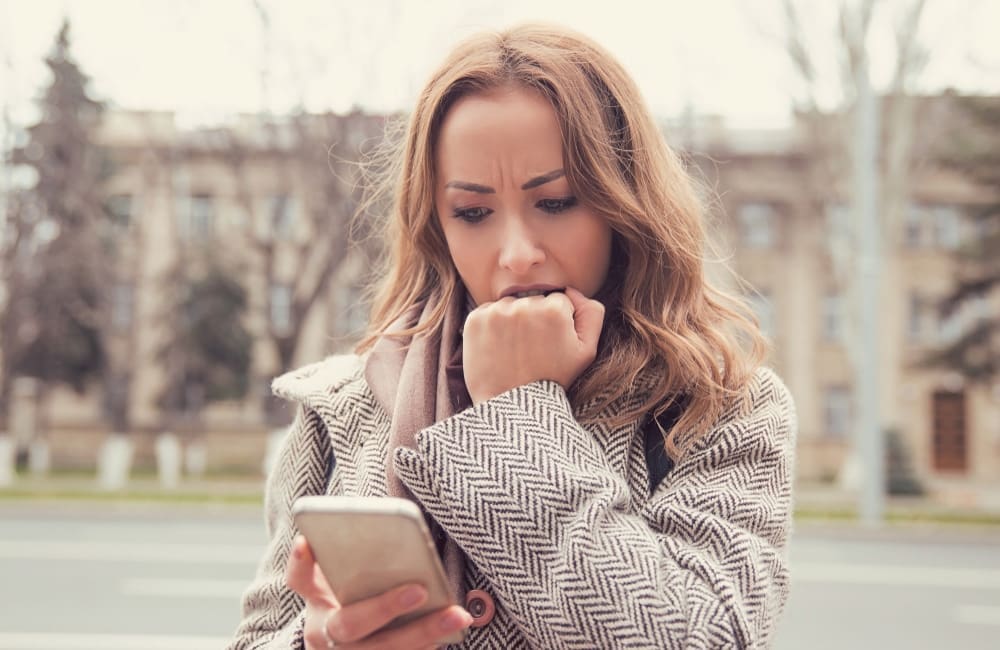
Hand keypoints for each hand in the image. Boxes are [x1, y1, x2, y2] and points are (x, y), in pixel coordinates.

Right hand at [286, 535, 471, 648]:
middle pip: (349, 623)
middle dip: (384, 607)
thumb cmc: (349, 599)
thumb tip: (363, 529)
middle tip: (419, 590)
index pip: (299, 579)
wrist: (343, 646)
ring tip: (456, 614)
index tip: (306, 541)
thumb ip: (345, 557)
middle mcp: (322, 635)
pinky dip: (424, 648)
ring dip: (422, 632)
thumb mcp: (339, 580)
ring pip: (382, 649)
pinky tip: (449, 633)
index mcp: (314, 602)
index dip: (301, 561)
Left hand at [462, 286, 604, 403]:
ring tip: (515, 351)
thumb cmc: (552, 380)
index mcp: (554, 309)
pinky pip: (489, 312)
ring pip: (511, 305)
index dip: (557, 323)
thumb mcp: (587, 351)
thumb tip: (571, 291)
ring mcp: (497, 311)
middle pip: (534, 300)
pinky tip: (500, 348)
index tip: (551, 345)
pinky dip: (493, 326)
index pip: (559, 301)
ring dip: (513, 322)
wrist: (512, 406)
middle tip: (533, 350)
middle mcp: (524, 304)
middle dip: (535, 320)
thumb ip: (592, 312)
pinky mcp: (475, 320)